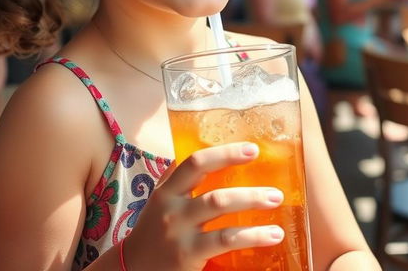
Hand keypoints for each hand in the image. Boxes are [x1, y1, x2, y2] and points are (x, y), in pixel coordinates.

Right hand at [123, 142, 284, 270]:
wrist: (131, 270)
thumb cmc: (154, 230)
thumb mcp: (162, 199)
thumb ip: (182, 178)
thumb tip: (214, 151)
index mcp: (167, 190)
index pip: (195, 163)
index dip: (225, 154)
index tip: (253, 149)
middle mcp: (172, 209)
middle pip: (214, 194)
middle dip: (248, 191)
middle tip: (276, 189)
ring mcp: (180, 233)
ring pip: (220, 214)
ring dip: (252, 206)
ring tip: (276, 204)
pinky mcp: (188, 255)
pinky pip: (225, 241)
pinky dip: (252, 236)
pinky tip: (272, 235)